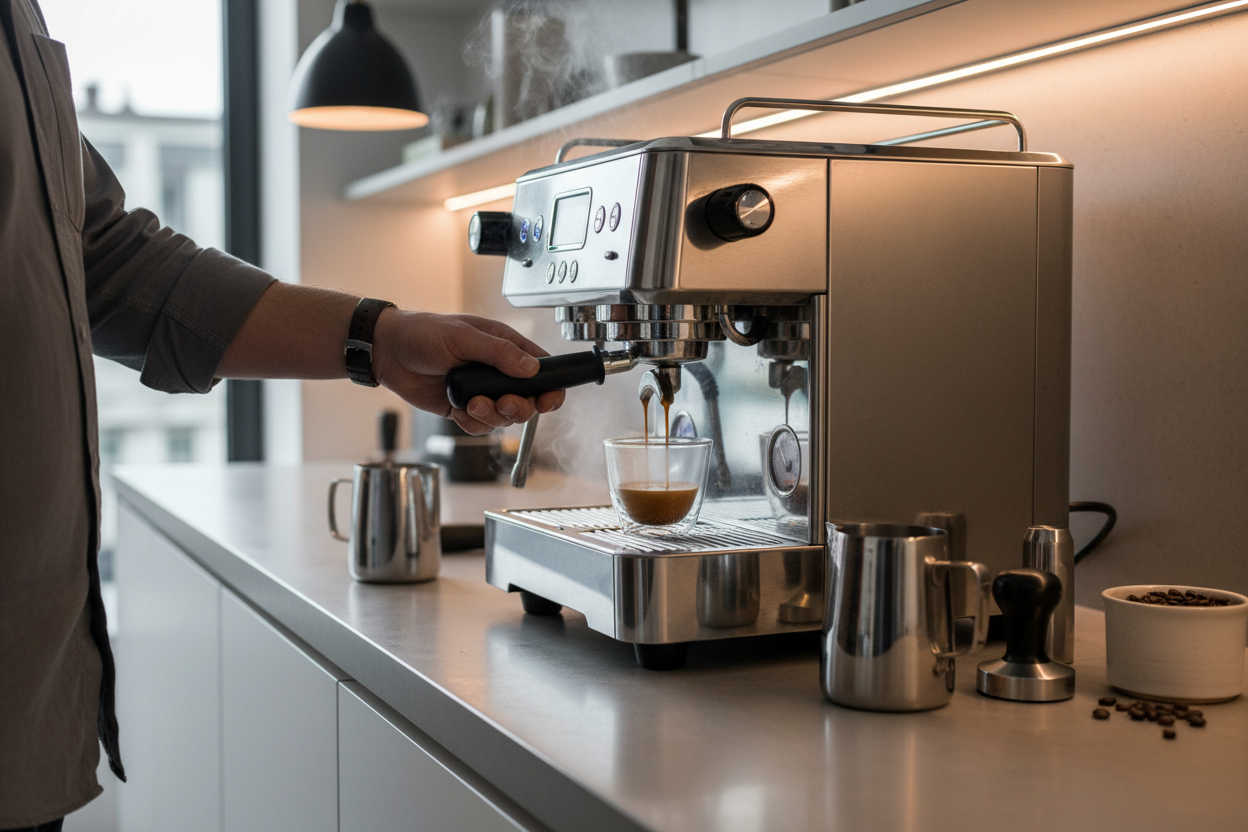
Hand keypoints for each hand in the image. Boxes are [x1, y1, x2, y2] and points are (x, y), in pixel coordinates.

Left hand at [371, 309, 563, 434]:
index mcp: (505, 347)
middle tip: (502, 403)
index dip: (550, 387)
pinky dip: (473, 424)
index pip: (542, 369)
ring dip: (492, 416)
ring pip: (504, 417)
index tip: (547, 400)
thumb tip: (531, 368)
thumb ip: (500, 352)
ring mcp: (481, 392)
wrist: (389, 352)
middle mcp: (497, 372)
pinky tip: (461, 411)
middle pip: (527, 400)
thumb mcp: (464, 336)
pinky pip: (480, 426)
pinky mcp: (464, 408)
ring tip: (473, 404)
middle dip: (518, 407)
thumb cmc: (423, 333)